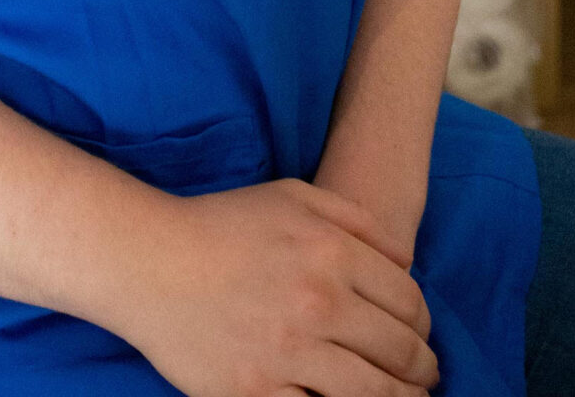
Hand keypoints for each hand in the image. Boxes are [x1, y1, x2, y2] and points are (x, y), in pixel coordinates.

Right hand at [117, 175, 437, 396]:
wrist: (149, 260)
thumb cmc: (222, 224)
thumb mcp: (293, 196)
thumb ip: (356, 219)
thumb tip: (407, 261)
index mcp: (331, 253)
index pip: (410, 303)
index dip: (425, 325)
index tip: (422, 338)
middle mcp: (317, 303)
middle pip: (400, 352)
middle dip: (423, 370)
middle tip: (425, 377)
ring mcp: (288, 352)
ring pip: (374, 395)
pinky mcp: (257, 392)